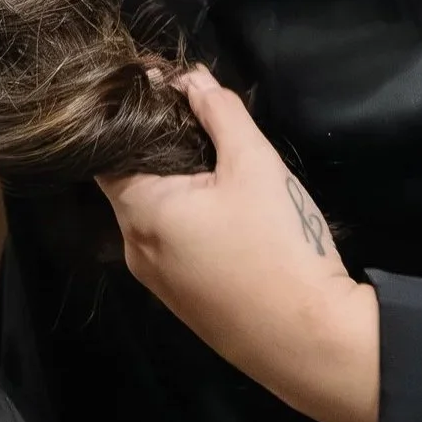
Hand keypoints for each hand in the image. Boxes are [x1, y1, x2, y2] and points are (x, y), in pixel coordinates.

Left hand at [97, 66, 380, 421]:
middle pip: (129, 180)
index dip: (130, 112)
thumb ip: (220, 113)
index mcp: (139, 212)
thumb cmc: (279, 246)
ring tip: (213, 152)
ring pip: (152, 214)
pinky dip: (186, 216)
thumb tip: (193, 77)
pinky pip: (171, 243)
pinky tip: (222, 204)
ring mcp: (157, 280)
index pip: (107, 149)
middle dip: (158, 145)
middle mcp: (134, 248)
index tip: (160, 83)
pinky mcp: (183, 300)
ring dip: (175, 182)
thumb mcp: (254, 165)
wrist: (313, 343)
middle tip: (195, 111)